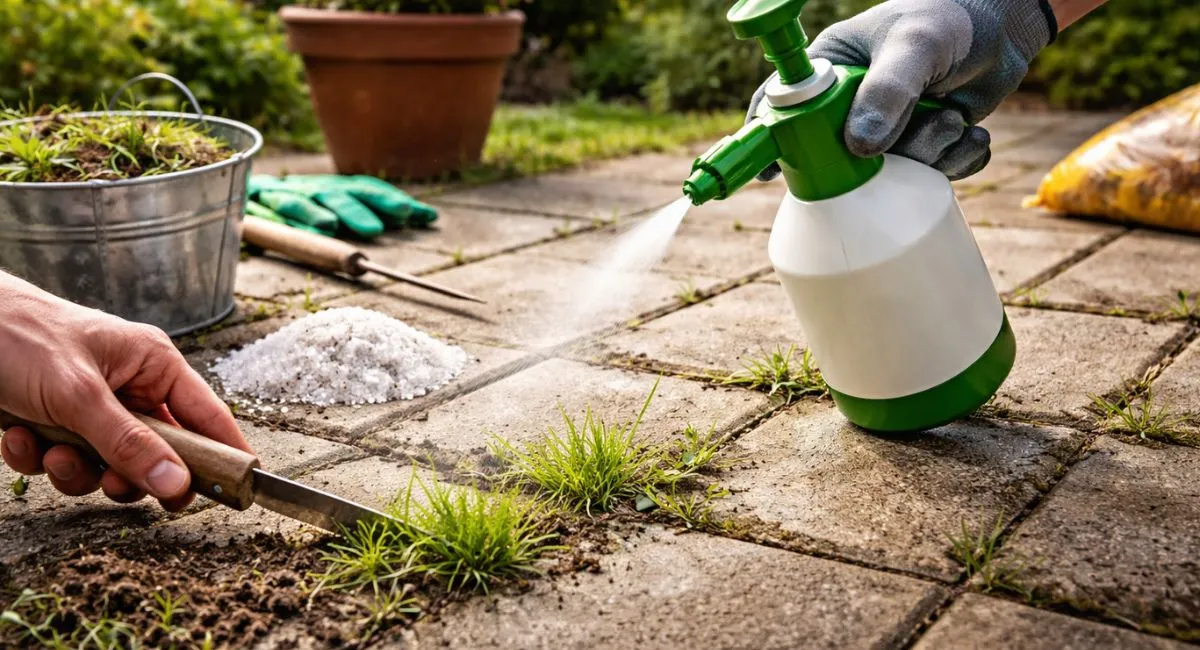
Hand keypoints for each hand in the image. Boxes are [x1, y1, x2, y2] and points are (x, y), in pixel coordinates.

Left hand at [0, 273, 252, 511]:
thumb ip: (128, 443)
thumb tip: (178, 483)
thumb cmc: (20, 336)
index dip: (225, 453)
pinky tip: (19, 436)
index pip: (207, 416)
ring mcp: (94, 408)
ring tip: (51, 451)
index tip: (239, 491)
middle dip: (129, 474)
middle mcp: (130, 387)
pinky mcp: (58, 423)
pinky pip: (66, 461)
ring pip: (108, 466)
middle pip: (158, 453)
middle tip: (118, 485)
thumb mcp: (78, 395)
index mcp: (153, 365)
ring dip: (76, 469)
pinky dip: (39, 458)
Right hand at [247, 174, 438, 239]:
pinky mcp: (257, 207)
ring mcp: (282, 195)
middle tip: (390, 220)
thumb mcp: (337, 208)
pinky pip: (271, 214)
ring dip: (321, 213)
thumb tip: (424, 216)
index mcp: (332, 188)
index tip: (425, 216)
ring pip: (303, 201)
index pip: (367, 189)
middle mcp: (311, 188)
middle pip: (341, 192)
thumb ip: (376, 210)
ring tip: (335, 226)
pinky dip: (287, 220)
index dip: (394, 199)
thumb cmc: (296, 208)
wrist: (239, 193)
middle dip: (366, 206)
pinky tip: (303, 228)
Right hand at [749, 0, 1055, 181]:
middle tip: (927, 127)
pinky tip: (968, 134)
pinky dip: (955, 163)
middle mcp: (849, 108)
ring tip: (953, 119)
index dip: (772, 142)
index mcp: (828, 74)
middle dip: (887, 159)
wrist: (1004, 27)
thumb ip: (888, 89)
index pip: (783, 110)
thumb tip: (859, 146)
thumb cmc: (947, 18)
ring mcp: (885, 132)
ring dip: (931, 155)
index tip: (769, 173)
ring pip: (891, 175)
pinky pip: (928, 178)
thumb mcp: (915, 44)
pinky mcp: (919, 148)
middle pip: (840, 159)